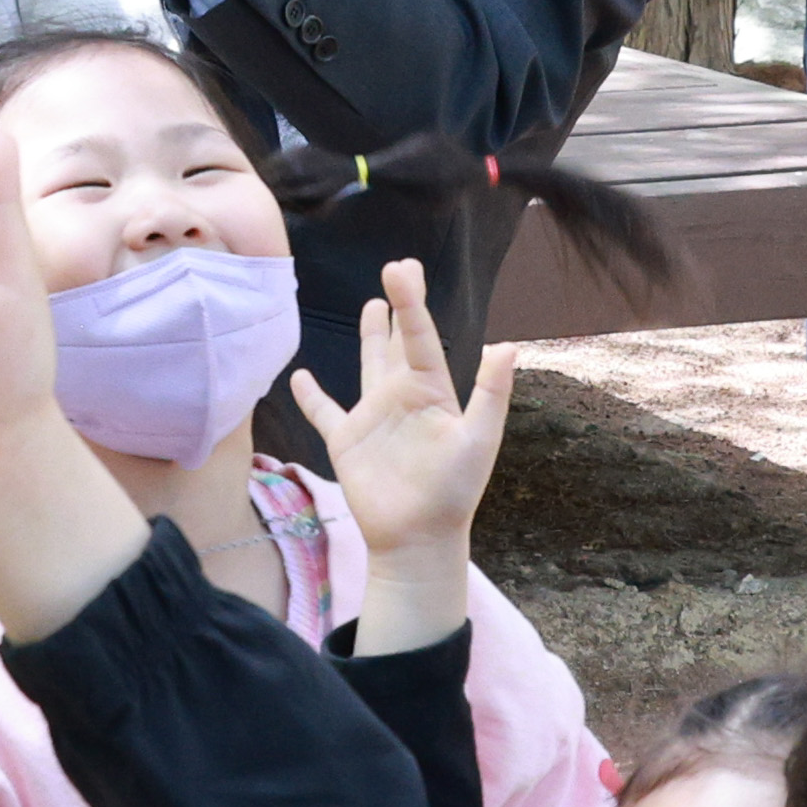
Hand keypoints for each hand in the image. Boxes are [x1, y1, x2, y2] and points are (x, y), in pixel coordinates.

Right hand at [292, 258, 518, 656]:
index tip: (401, 268)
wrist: (418, 539)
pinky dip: (311, 396)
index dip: (411, 302)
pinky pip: (325, 411)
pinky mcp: (346, 441)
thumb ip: (490, 394)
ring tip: (371, 305)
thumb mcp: (477, 441)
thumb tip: (507, 345)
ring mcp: (373, 417)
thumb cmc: (452, 493)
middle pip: (398, 341)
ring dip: (371, 337)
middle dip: (399, 306)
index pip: (419, 337)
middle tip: (397, 267)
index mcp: (431, 392)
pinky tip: (299, 377)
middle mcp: (402, 397)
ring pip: (370, 365)